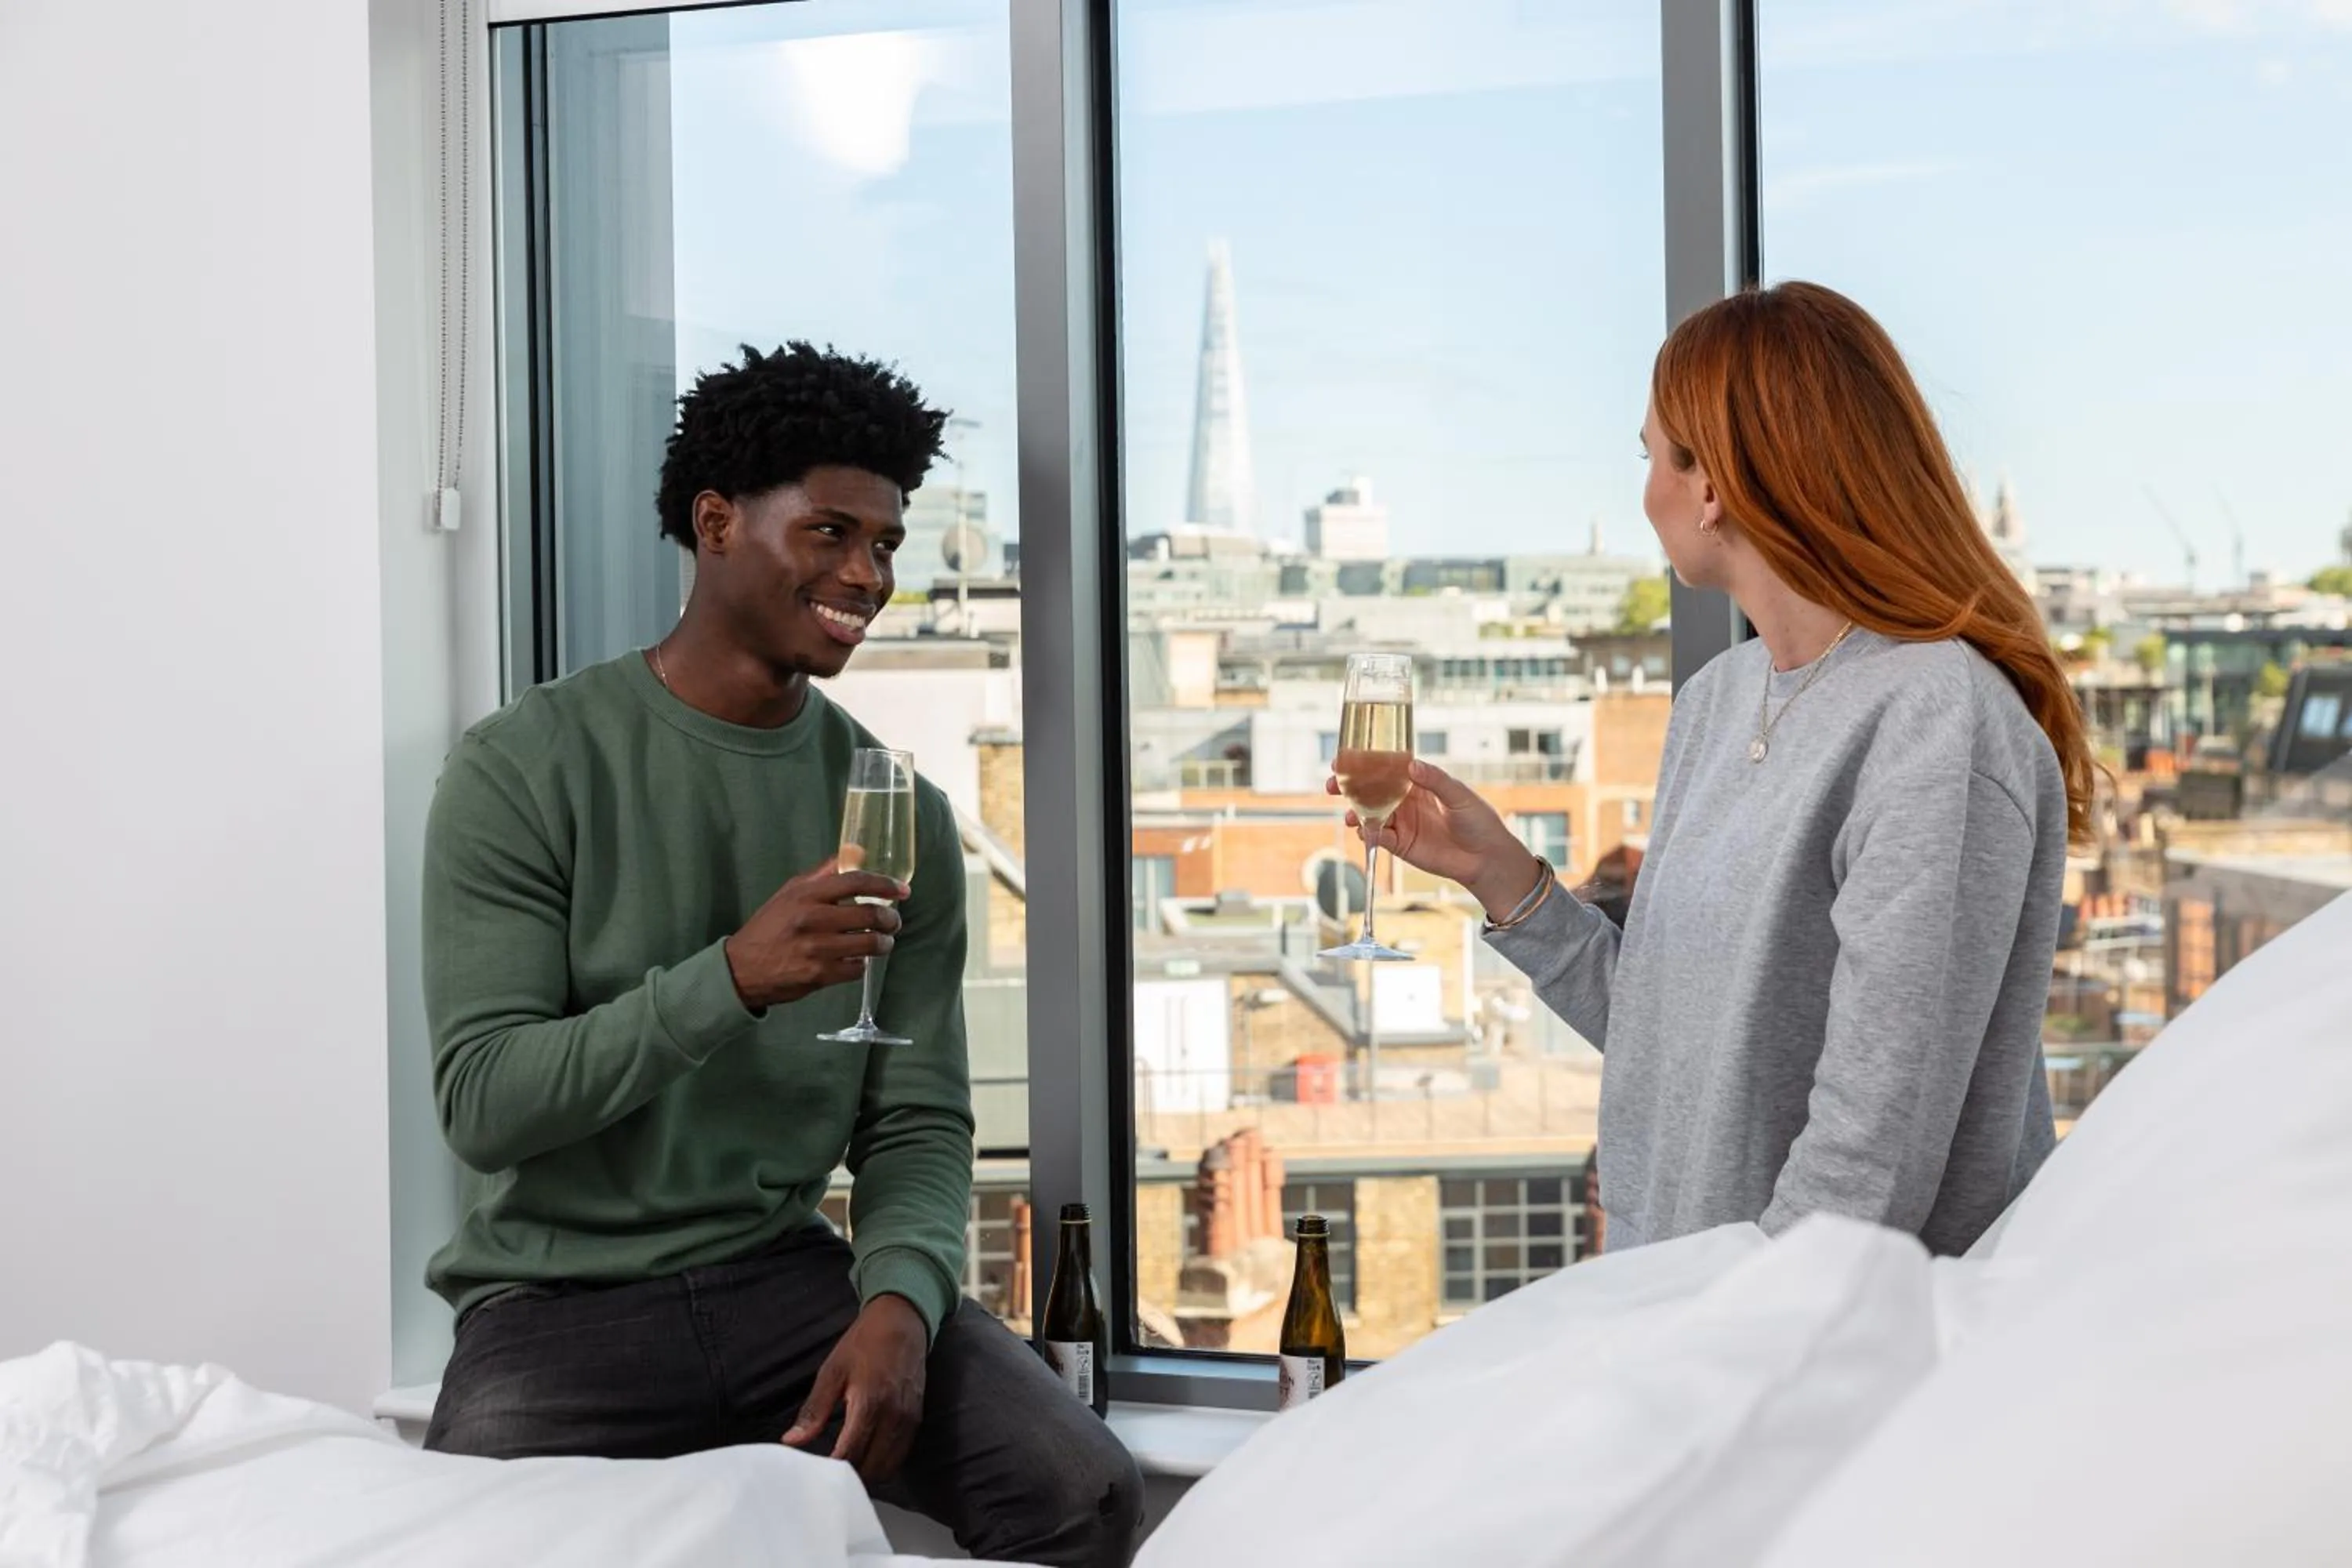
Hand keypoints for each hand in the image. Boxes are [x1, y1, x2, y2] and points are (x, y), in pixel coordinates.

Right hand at [724, 858, 907, 1010]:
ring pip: (870, 944)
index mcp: (806, 895)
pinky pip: (857, 968)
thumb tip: (853, 853)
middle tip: (893, 922)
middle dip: (891, 919)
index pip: (856, 882)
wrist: (742, 968)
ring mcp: (817, 949)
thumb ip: (822, 875)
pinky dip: (861, 963)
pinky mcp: (820, 975)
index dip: (885, 885)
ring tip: (882, 942)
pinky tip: (856, 959)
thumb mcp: (789, 893)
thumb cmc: (770, 927)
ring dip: (883, 943)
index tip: (902, 890)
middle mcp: (813, 919)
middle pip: (870, 915)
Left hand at [781, 1295, 927, 1483]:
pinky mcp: (917, 1419)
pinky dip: (883, 1462)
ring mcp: (909, 1420)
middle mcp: (894, 1416)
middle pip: (871, 1467)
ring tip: (846, 1468)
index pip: (850, 1453)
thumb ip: (814, 1411)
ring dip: (868, 1473)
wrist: (902, 1321)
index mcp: (869, 1403)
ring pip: (888, 1466)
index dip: (832, 1469)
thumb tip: (791, 1441)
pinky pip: (900, 1455)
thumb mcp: (832, 1371)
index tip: (816, 1474)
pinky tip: (867, 1456)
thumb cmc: (864, 1343)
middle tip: (829, 1474)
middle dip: (850, 1475)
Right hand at [1327, 759, 1541, 920]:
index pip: (1384, 768)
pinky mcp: (1399, 845)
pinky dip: (1368, 834)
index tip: (1344, 758)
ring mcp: (1399, 822)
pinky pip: (1377, 838)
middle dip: (1348, 788)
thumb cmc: (1479, 821)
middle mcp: (1403, 801)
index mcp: (1417, 783)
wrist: (1486, 857)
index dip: (1364, 763)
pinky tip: (1365, 831)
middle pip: (1368, 790)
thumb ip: (1435, 780)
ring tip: (1349, 815)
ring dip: (1353, 812)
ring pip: (1368, 814)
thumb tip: (1411, 766)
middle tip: (1332, 785)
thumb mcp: (1459, 795)